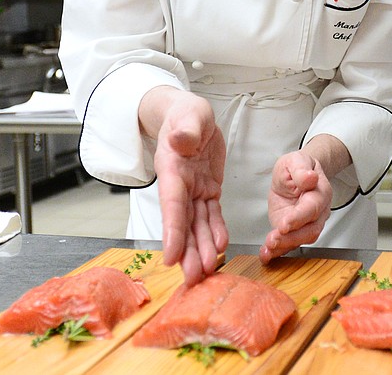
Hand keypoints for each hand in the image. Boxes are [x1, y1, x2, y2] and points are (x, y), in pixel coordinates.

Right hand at [148, 90, 228, 285]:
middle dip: (187, 252)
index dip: (172, 232)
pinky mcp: (207, 189)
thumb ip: (186, 130)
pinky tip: (220, 246)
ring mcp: (193, 190)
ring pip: (197, 225)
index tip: (170, 257)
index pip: (173, 206)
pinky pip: (211, 214)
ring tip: (206, 271)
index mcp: (173, 170)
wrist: (189, 115)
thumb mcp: (189, 115)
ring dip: (201, 248)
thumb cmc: (186, 113)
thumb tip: (180, 140)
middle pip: (183, 224)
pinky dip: (216, 230)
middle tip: (191, 278)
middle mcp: (180, 185)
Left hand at [260, 150, 332, 263]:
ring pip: (301, 240)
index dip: (299, 218)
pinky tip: (266, 255)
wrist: (295, 175)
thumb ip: (301, 170)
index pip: (312, 208)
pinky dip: (277, 252)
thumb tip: (310, 178)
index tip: (284, 224)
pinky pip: (289, 244)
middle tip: (273, 239)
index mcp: (321, 192)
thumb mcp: (295, 161)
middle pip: (310, 230)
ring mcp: (308, 223)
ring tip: (267, 248)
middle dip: (291, 237)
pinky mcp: (295, 231)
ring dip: (283, 246)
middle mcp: (318, 211)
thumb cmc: (297, 167)